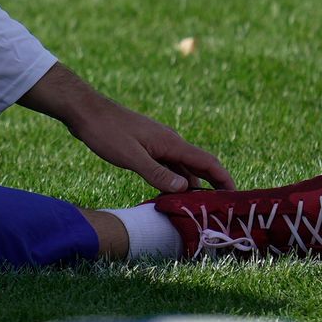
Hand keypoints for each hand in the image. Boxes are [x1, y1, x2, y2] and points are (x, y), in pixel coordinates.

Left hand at [20, 63, 233, 193]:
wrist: (84, 111)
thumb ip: (157, 173)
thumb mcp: (131, 156)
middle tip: (216, 211)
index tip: (236, 196)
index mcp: (171, 142)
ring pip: (181, 168)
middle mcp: (169, 142)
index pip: (207, 162)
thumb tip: (185, 188)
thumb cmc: (105, 131)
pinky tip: (168, 195)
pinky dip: (172, 181)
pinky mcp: (145, 147)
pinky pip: (166, 167)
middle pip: (197, 167)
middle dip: (210, 187)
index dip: (224, 179)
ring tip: (194, 209)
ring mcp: (157, 144)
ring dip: (189, 187)